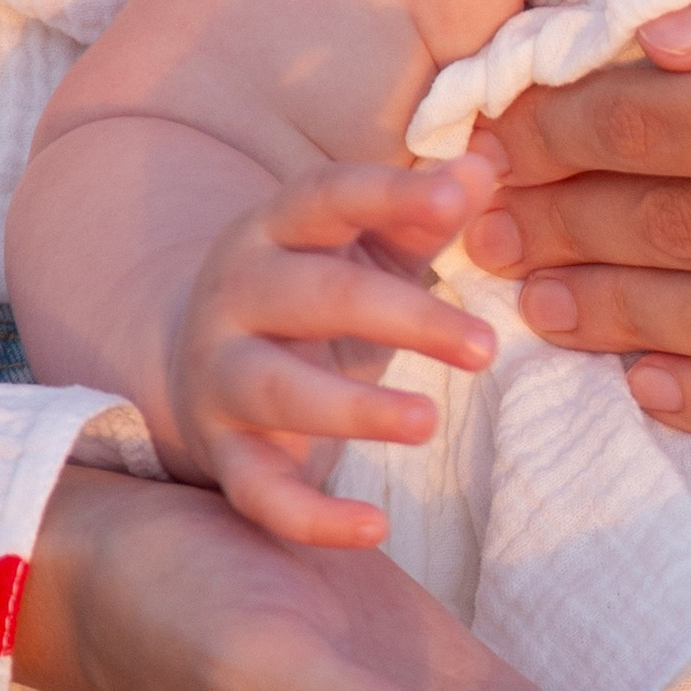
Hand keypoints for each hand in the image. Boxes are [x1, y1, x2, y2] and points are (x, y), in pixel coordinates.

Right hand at [167, 154, 505, 544]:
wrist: (204, 365)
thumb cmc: (318, 294)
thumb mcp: (369, 248)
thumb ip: (425, 212)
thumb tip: (486, 162)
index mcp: (276, 229)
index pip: (327, 196)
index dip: (389, 194)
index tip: (457, 198)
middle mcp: (234, 296)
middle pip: (314, 298)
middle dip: (403, 319)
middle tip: (487, 348)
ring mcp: (220, 376)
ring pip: (277, 392)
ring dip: (352, 410)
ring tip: (426, 422)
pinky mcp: (223, 453)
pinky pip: (259, 491)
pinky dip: (311, 516)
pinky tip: (374, 528)